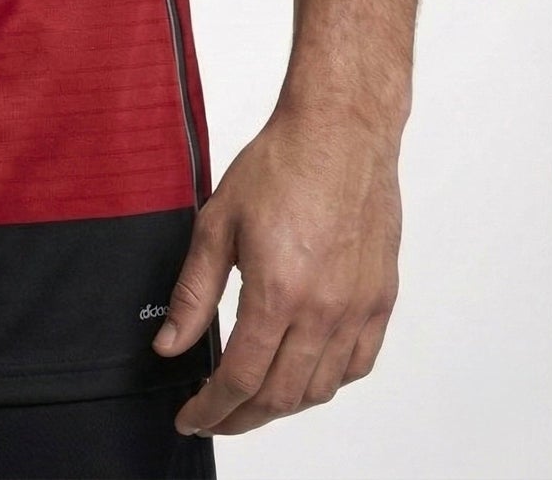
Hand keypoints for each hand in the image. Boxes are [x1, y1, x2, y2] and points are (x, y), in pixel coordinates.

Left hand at [152, 104, 401, 436]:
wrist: (339, 133)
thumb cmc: (280, 166)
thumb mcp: (216, 224)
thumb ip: (193, 293)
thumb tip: (169, 345)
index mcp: (279, 292)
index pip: (242, 378)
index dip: (212, 408)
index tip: (192, 418)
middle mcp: (325, 310)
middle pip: (282, 395)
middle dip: (241, 416)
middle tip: (214, 415)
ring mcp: (359, 307)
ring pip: (321, 388)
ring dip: (283, 404)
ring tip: (252, 399)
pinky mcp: (381, 299)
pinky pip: (358, 364)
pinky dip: (327, 382)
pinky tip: (303, 374)